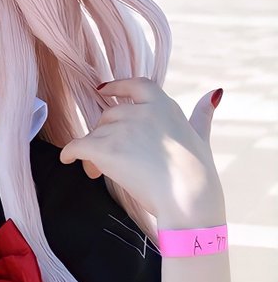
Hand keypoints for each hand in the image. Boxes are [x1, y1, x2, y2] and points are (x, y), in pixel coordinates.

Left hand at [60, 78, 224, 224]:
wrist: (187, 195)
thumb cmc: (197, 173)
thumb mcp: (201, 137)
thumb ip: (201, 115)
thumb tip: (213, 94)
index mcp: (164, 105)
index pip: (136, 85)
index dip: (117, 86)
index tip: (103, 90)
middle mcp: (141, 111)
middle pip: (110, 116)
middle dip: (105, 135)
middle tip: (104, 160)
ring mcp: (123, 128)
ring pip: (95, 134)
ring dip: (92, 151)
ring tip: (96, 172)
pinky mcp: (106, 149)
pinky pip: (78, 146)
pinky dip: (70, 153)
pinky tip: (68, 160)